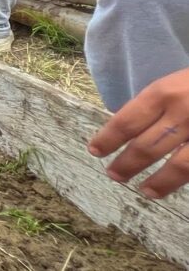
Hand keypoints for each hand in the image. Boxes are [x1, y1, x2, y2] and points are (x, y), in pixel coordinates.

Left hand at [88, 67, 188, 198]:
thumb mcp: (175, 82)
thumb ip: (155, 104)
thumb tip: (125, 130)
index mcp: (165, 92)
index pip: (126, 121)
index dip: (107, 139)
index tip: (94, 150)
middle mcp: (183, 112)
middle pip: (146, 147)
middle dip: (126, 164)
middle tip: (113, 175)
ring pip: (179, 166)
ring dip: (158, 182)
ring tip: (144, 191)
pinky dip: (186, 179)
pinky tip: (176, 186)